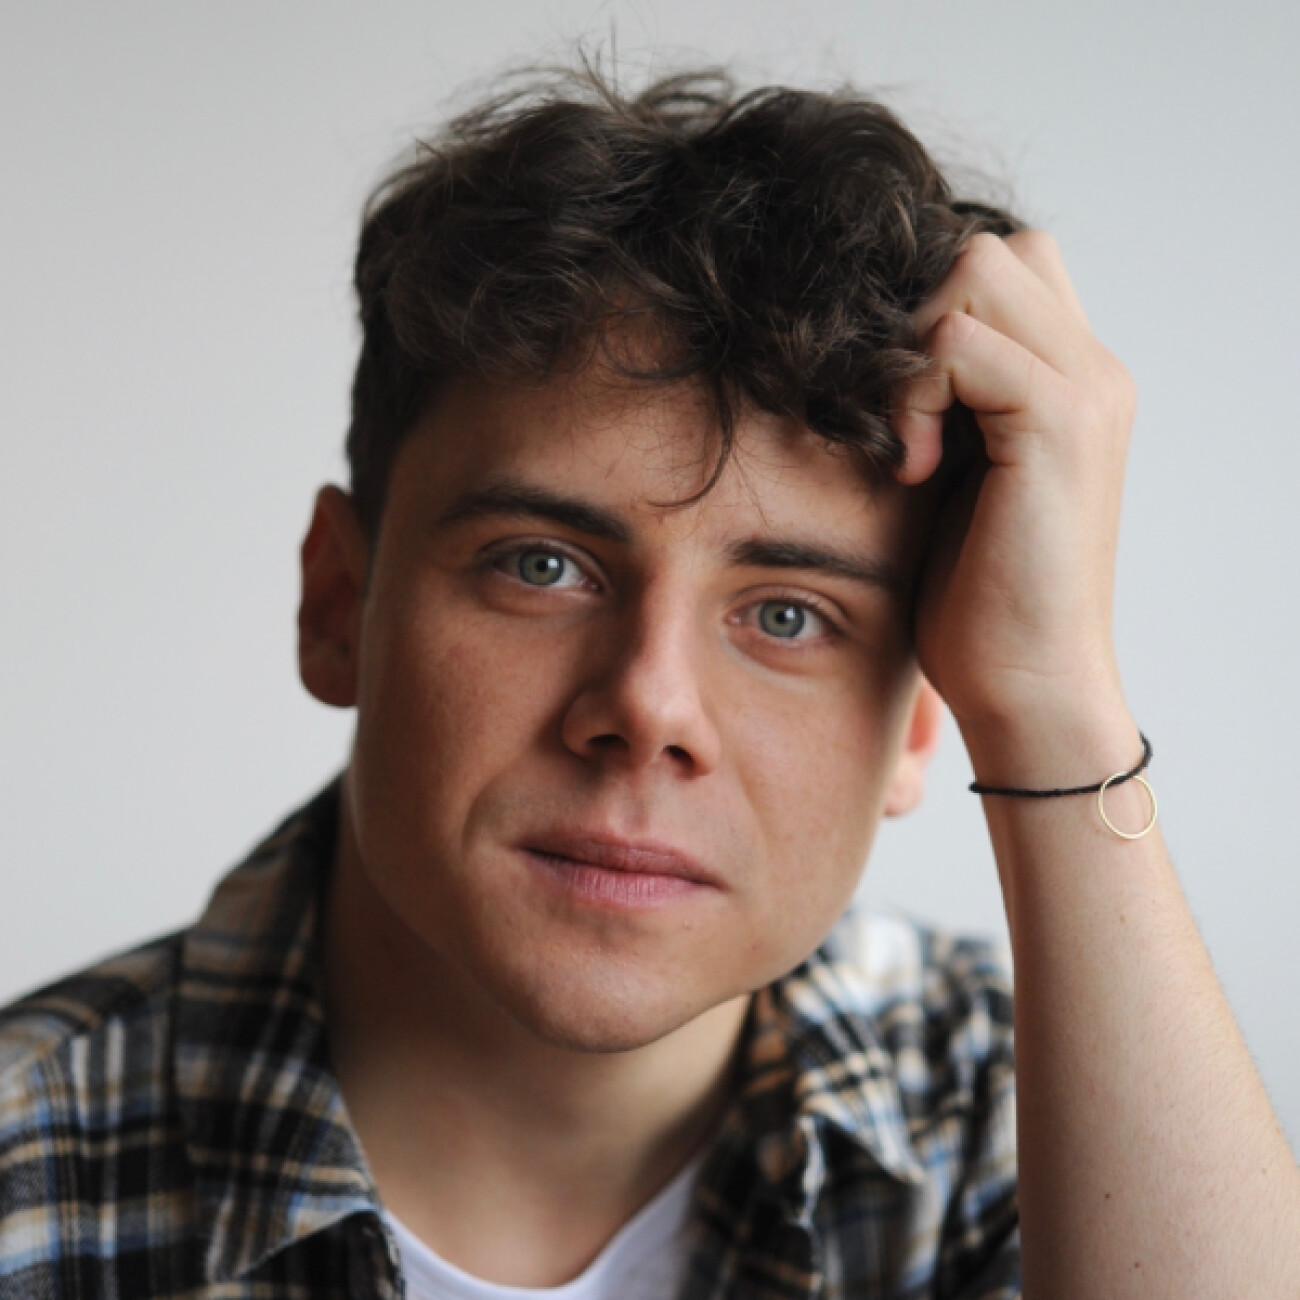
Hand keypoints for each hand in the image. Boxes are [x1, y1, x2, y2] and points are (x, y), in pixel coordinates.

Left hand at [893, 231, 1136, 734]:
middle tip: (899, 418)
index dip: (928, 314)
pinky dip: (914, 397)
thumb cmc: (979, 597)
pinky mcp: (1059, 422)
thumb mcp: (955, 479)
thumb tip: (877, 353)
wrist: (1027, 683)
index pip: (1000, 267)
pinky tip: (914, 470)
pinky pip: (959, 342)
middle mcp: (1092, 369)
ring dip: (911, 354)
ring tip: (908, 444)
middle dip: (915, 321)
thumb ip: (947, 406)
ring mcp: (1086, 389)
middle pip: (985, 249)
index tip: (897, 408)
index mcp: (1071, 379)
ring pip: (973, 271)